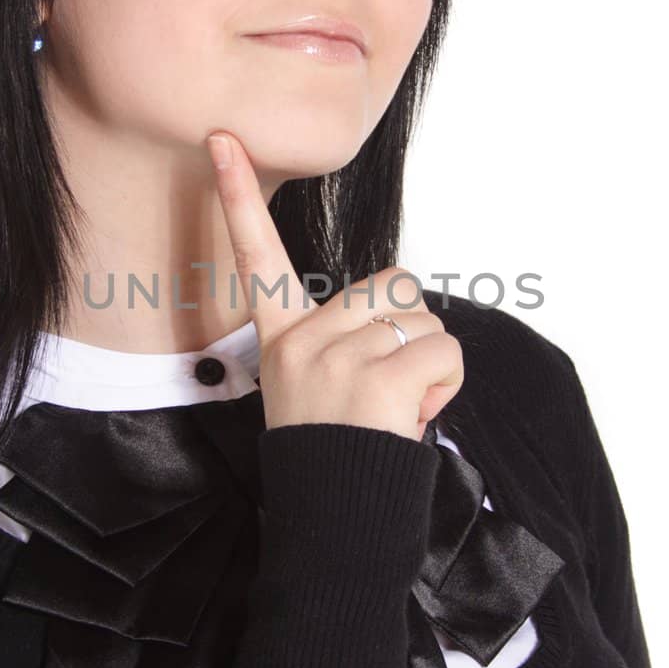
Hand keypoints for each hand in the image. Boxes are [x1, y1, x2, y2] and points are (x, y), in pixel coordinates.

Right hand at [206, 131, 463, 441]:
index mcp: (281, 339)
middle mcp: (302, 340)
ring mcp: (336, 357)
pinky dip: (446, 387)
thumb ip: (342, 340)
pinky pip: (443, 352)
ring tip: (395, 410)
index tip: (222, 139)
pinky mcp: (376, 378)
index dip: (238, 195)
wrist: (335, 528)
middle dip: (410, 329)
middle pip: (393, 285)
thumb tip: (398, 321)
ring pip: (424, 322)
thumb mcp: (317, 388)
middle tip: (387, 385)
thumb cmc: (337, 458)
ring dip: (430, 365)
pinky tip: (411, 419)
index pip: (256, 257)